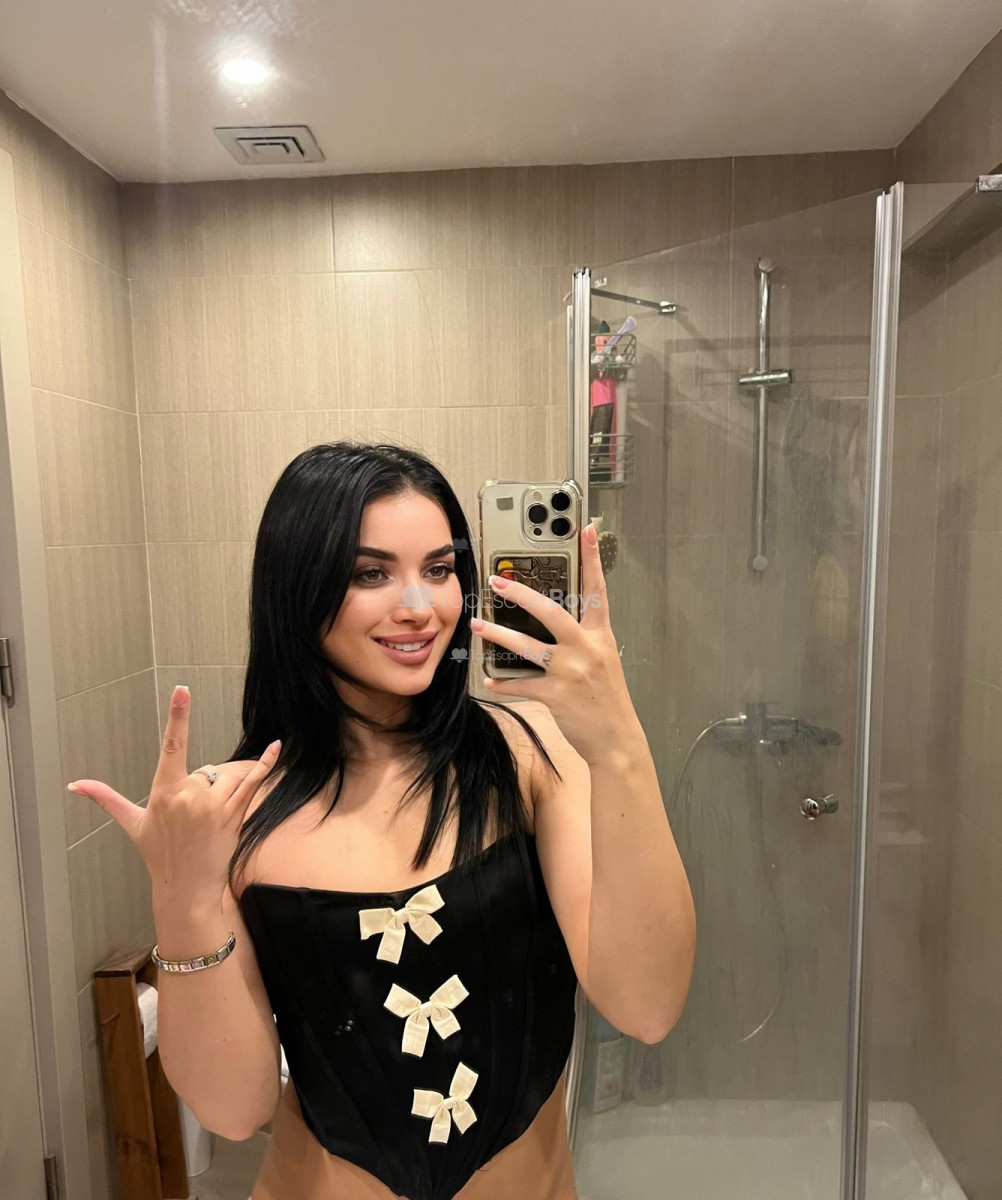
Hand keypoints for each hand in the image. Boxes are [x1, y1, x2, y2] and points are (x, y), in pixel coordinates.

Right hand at [66, 686, 281, 904]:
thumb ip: (106, 798)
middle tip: (191, 819)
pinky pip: (253, 782)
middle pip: (206, 769)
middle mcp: (190, 795)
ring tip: (209, 820)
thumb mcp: (132, 824)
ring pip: (227, 776)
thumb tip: (76, 785)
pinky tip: (276, 748)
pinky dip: (266, 764)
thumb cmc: (158, 855)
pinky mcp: (235, 814)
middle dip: (202, 786)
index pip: (172, 745)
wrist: (185, 889)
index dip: (177, 716)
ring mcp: (215, 805)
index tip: (182, 691)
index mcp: (164, 791)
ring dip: (223, 790)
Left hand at [472, 522, 642, 764]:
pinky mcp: (556, 695)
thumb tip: (552, 624)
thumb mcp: (603, 661)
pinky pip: (522, 684)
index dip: (592, 559)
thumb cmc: (607, 699)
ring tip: (479, 625)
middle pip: (550, 612)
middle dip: (520, 594)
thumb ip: (583, 640)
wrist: (617, 740)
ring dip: (498, 634)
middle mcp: (586, 649)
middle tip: (496, 581)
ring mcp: (570, 672)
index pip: (598, 590)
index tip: (586, 530)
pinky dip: (504, 682)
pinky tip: (490, 680)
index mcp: (600, 636)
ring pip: (527, 646)